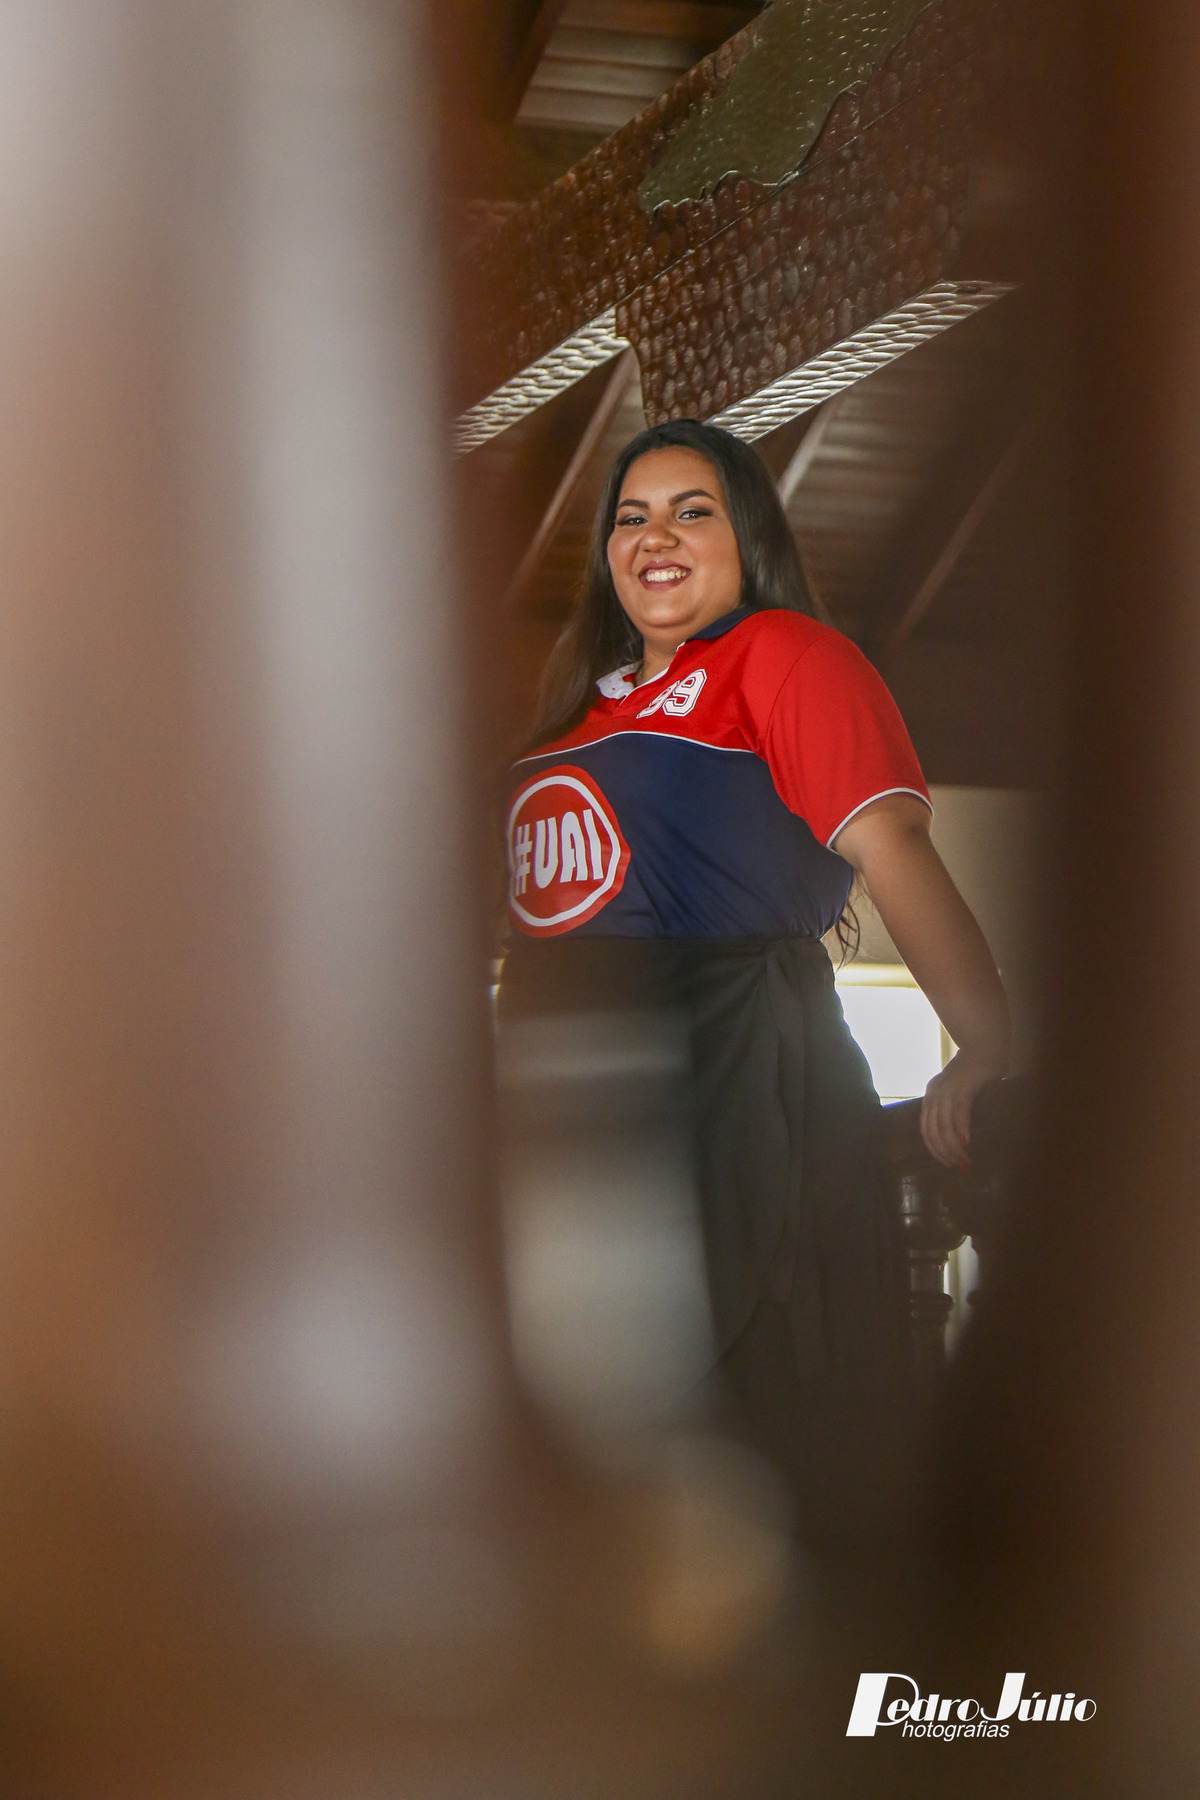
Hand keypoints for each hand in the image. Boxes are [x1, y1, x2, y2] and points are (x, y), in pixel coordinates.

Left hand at [920, 1052, 999, 1167]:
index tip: (945, 1163)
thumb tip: (960, 1133)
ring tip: (964, 1160)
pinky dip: (961, 1127)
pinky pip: (959, 1110)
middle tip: (958, 1166)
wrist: (987, 1042)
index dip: (934, 1148)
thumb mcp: (960, 1088)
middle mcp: (935, 1092)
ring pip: (943, 1124)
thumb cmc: (978, 1068)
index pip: (926, 1128)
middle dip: (943, 1152)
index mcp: (932, 1094)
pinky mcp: (963, 1084)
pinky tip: (966, 1142)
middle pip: (932, 1130)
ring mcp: (947, 1088)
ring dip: (952, 1146)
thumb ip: (955, 1106)